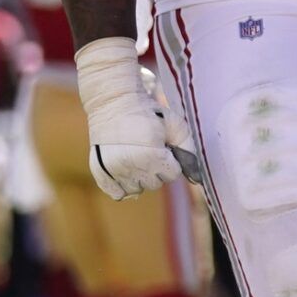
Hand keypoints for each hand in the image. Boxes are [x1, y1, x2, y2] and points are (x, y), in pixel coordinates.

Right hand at [75, 36, 190, 199]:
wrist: (113, 102)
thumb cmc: (148, 113)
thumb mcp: (175, 125)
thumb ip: (188, 149)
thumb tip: (196, 178)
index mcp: (153, 155)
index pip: (172, 175)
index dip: (171, 161)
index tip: (163, 148)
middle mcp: (133, 166)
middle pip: (155, 184)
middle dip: (156, 169)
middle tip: (148, 150)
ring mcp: (114, 170)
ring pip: (137, 190)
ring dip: (139, 177)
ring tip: (135, 157)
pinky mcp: (100, 172)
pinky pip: (118, 194)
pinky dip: (122, 186)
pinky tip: (124, 169)